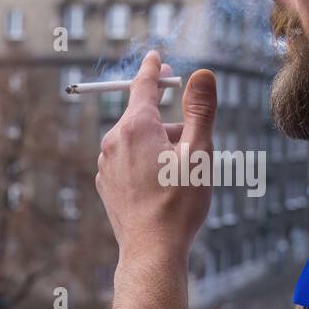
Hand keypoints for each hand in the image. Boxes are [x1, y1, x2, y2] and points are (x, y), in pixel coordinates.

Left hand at [95, 51, 216, 265]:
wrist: (152, 251)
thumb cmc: (179, 204)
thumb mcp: (199, 153)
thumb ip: (200, 110)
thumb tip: (202, 73)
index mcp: (136, 127)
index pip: (143, 85)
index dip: (154, 70)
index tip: (156, 57)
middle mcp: (114, 141)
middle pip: (144, 117)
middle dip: (168, 124)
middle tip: (193, 147)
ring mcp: (105, 164)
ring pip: (137, 141)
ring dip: (158, 147)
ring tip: (181, 177)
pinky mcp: (106, 185)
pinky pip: (128, 162)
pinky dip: (145, 164)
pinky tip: (162, 189)